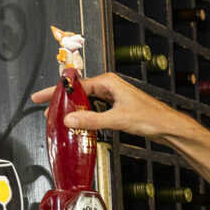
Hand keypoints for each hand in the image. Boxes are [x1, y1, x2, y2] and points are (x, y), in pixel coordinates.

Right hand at [29, 73, 184, 139]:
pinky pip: (95, 110)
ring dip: (74, 111)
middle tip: (48, 113)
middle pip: (78, 93)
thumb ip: (92, 120)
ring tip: (60, 121)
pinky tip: (80, 126)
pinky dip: (86, 117)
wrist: (168, 127)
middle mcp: (109, 87)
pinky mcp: (117, 108)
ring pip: (86, 102)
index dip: (56, 92)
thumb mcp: (117, 120)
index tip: (40, 97)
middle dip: (62, 103)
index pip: (75, 85)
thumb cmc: (150, 118)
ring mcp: (113, 97)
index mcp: (108, 82)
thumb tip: (70, 121)